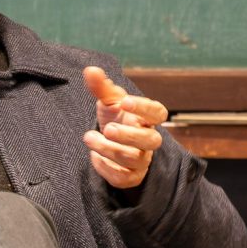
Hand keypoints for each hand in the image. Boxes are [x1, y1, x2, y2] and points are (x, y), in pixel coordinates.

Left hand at [82, 66, 166, 189]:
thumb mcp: (108, 101)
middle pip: (151, 140)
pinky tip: (93, 156)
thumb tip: (90, 70)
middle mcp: (149, 140)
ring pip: (133, 159)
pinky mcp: (131, 176)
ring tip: (89, 138)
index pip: (157, 112)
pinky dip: (106, 168)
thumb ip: (101, 87)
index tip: (125, 102)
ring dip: (109, 149)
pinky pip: (123, 177)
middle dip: (129, 135)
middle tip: (108, 128)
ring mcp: (142, 160)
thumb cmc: (116, 118)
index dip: (144, 108)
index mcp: (147, 119)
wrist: (111, 144)